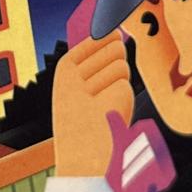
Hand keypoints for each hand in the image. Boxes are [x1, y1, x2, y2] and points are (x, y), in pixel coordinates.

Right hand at [52, 31, 133, 176]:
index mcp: (65, 66)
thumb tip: (118, 33)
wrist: (82, 158)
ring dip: (119, 83)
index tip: (112, 46)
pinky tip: (109, 114)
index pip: (99, 34)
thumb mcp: (79, 85)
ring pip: (122, 65)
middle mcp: (76, 72)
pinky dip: (123, 99)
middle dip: (116, 64)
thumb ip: (95, 58)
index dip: (110, 40)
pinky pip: (127, 84)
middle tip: (104, 89)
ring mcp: (94, 84)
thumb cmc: (83, 119)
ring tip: (104, 104)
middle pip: (115, 46)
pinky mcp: (114, 95)